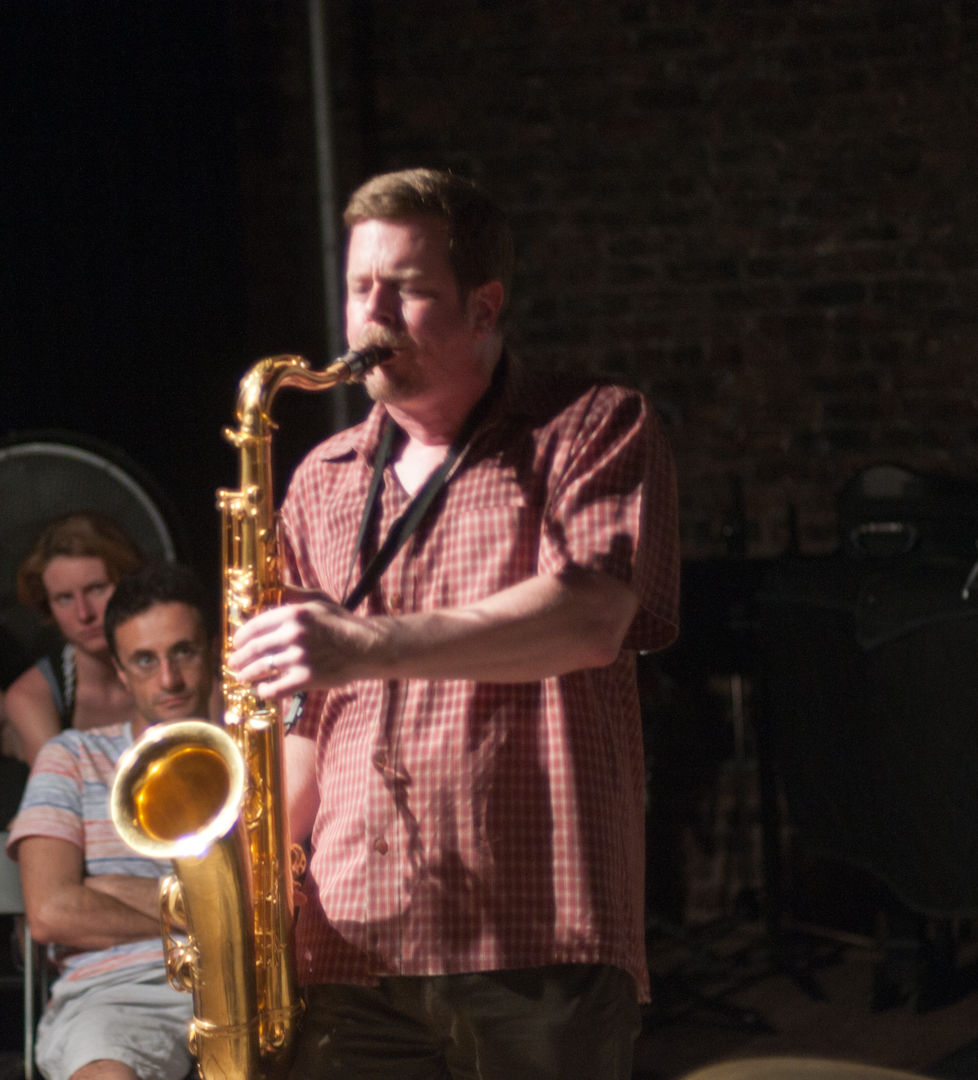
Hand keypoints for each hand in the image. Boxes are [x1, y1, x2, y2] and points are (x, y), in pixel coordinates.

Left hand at [228, 586, 385, 696]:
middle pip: (254, 649)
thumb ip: (293, 592)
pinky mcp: (306, 678)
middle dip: (238, 658)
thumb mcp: (318, 599)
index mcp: (294, 613)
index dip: (241, 636)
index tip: (237, 642)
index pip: (255, 626)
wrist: (366, 647)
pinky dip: (264, 690)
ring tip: (242, 677)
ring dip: (246, 675)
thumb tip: (270, 587)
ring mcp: (299, 657)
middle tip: (233, 662)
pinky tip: (261, 689)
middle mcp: (293, 635)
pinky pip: (275, 688)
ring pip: (260, 669)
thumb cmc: (342, 622)